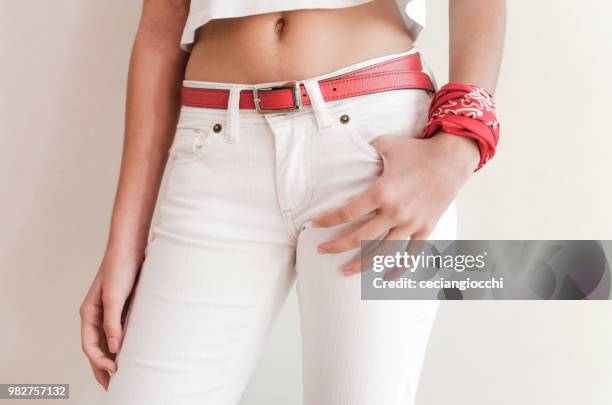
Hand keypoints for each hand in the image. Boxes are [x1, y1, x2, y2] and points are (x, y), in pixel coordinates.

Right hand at [80, 249, 140, 388]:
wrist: (132, 246)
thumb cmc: (120, 267)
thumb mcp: (115, 296)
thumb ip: (113, 321)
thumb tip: (115, 346)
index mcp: (89, 313)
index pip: (89, 345)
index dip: (99, 361)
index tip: (114, 370)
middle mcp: (97, 314)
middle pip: (97, 346)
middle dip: (102, 366)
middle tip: (112, 385)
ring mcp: (110, 311)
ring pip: (109, 340)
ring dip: (113, 356)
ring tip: (122, 374)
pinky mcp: (124, 306)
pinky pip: (120, 329)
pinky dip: (124, 342)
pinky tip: (132, 351)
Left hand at [312, 132, 479, 274]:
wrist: (451, 159)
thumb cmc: (416, 151)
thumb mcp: (385, 145)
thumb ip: (364, 151)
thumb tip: (347, 155)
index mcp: (381, 192)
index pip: (347, 213)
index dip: (327, 221)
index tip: (314, 225)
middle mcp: (394, 212)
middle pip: (359, 237)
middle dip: (336, 246)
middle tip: (321, 250)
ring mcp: (411, 223)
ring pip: (381, 252)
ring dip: (360, 264)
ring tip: (343, 270)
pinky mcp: (425, 229)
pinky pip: (410, 255)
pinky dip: (397, 268)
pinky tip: (385, 278)